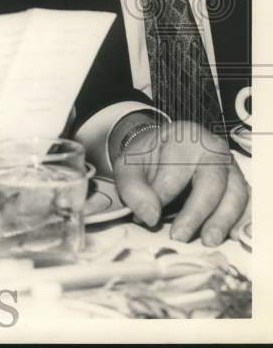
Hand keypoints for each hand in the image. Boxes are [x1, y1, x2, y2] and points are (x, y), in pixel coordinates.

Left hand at [112, 119, 249, 245]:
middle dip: (196, 213)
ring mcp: (231, 167)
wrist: (162, 152)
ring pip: (236, 194)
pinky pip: (248, 203)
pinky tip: (233, 236)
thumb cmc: (147, 160)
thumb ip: (133, 189)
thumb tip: (150, 216)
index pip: (175, 170)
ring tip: (208, 241)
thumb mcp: (128, 166)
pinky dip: (244, 220)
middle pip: (212, 182)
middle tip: (179, 236)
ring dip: (223, 220)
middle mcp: (213, 149)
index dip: (162, 196)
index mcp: (183, 138)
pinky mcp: (240, 184)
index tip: (148, 219)